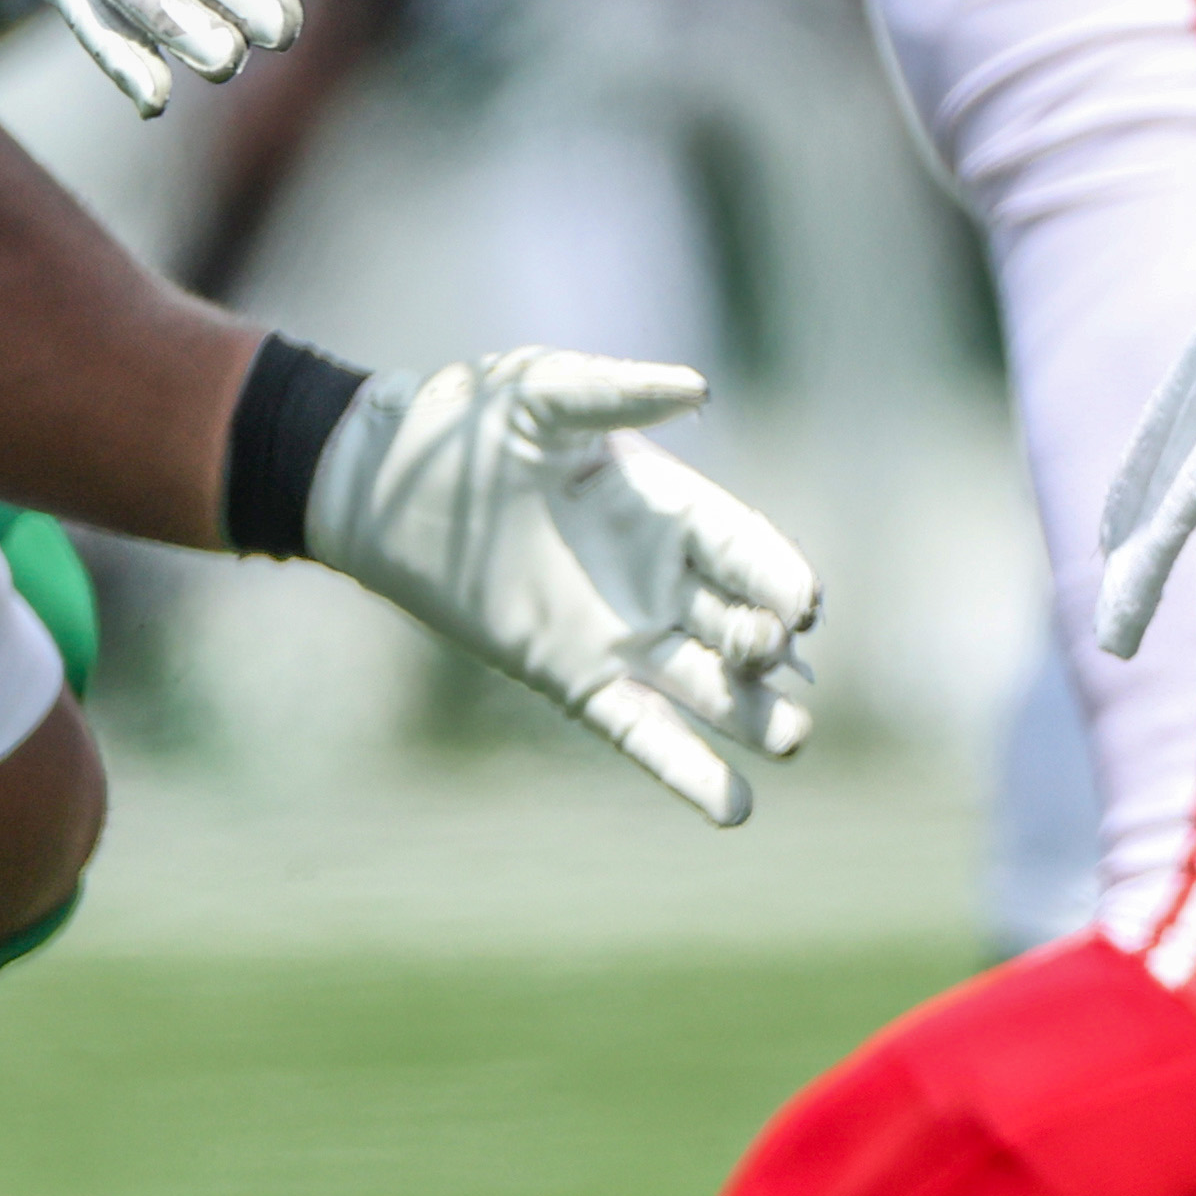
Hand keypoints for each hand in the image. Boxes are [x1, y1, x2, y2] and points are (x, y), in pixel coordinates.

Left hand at [308, 350, 825, 825]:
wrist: (389, 482)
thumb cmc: (472, 422)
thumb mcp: (546, 391)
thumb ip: (620, 393)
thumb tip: (700, 388)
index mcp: (670, 507)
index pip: (747, 549)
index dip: (780, 577)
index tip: (806, 604)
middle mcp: (660, 578)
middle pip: (739, 624)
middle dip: (767, 648)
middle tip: (774, 660)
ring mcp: (621, 637)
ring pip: (706, 687)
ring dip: (752, 718)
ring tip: (792, 743)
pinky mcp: (575, 680)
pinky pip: (643, 733)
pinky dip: (686, 771)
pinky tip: (733, 807)